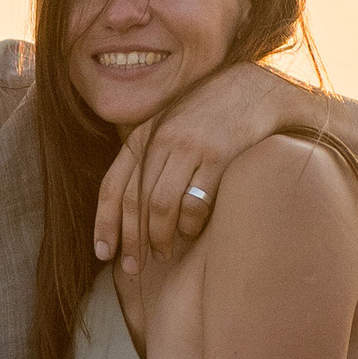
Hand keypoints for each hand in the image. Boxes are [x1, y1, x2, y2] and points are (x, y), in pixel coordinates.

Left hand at [95, 64, 318, 276]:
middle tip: (134, 268)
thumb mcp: (168, 128)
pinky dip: (191, 224)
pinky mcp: (218, 157)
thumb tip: (128, 210)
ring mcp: (189, 147)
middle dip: (131, 241)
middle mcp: (160, 141)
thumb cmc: (208, 118)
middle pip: (134, 202)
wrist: (254, 90)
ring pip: (160, 206)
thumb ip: (147, 159)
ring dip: (159, 238)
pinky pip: (195, 202)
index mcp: (143, 136)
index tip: (103, 253)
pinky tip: (193, 231)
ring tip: (165, 254)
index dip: (104, 224)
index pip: (112, 186)